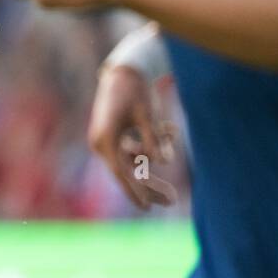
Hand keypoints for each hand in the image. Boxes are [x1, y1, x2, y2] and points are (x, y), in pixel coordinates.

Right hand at [88, 64, 177, 209]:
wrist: (124, 69)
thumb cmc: (135, 89)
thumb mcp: (147, 114)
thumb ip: (153, 138)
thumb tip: (163, 162)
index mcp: (106, 139)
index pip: (121, 172)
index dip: (134, 191)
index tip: (146, 208)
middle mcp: (104, 143)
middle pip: (128, 172)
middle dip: (150, 185)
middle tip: (173, 199)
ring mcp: (109, 140)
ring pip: (134, 161)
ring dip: (156, 156)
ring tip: (173, 143)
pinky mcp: (117, 135)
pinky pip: (137, 148)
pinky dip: (154, 143)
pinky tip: (170, 128)